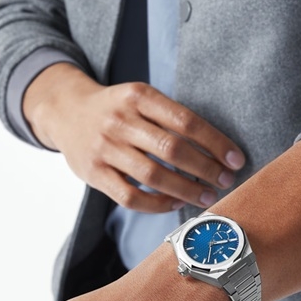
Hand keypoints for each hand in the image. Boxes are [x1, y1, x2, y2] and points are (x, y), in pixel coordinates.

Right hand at [24, 63, 245, 212]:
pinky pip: (131, 197)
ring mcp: (105, 148)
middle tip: (226, 181)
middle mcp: (120, 120)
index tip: (235, 159)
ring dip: (187, 190)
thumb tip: (215, 151)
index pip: (186, 121)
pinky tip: (175, 203)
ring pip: (153, 176)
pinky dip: (158, 204)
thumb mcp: (139, 98)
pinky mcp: (94, 173)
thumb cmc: (116, 109)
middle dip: (206, 169)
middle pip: (172, 149)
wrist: (65, 111)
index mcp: (138, 96)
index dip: (215, 142)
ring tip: (207, 196)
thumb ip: (170, 118)